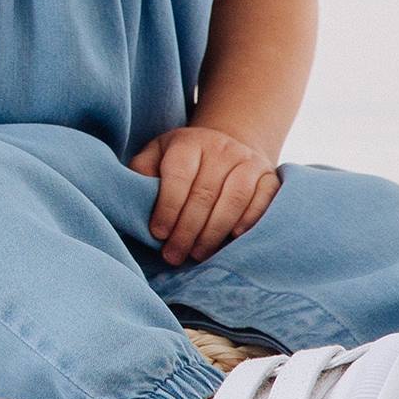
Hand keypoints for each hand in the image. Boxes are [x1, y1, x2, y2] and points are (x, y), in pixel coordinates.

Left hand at [128, 126, 279, 265]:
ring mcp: (248, 160)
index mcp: (188, 142)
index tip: (158, 234)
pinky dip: (249, 220)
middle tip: (174, 255)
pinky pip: (263, 200)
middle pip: (205, 192)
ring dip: (215, 231)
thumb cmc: (182, 163)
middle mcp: (221, 147)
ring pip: (234, 197)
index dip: (167, 207)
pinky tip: (233, 238)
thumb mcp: (156, 158)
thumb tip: (130, 201)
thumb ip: (141, 175)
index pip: (178, 175)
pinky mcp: (269, 176)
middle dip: (187, 230)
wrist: (226, 146)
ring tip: (198, 254)